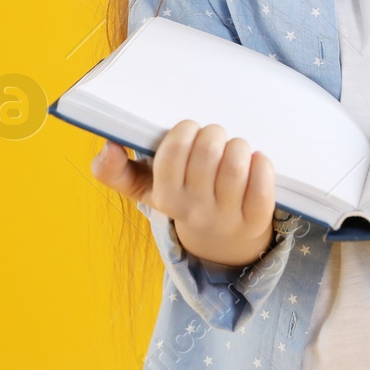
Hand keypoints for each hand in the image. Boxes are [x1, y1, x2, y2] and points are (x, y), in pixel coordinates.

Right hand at [91, 119, 275, 267]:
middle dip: (215, 133)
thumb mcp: (145, 188)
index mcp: (165, 197)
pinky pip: (262, 186)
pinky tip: (256, 161)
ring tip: (235, 148)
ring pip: (236, 165)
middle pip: (208, 152)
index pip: (173, 151)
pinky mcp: (254, 221)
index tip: (191, 129)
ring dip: (239, 146)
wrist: (219, 240)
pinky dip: (262, 165)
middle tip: (215, 136)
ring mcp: (225, 218)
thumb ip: (115, 170)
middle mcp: (194, 211)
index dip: (185, 130)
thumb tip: (107, 147)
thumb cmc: (181, 197)